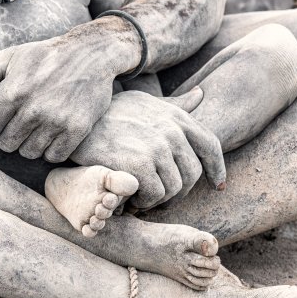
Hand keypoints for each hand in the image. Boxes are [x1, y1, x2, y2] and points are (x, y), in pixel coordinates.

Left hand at [0, 21, 139, 161]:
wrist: (92, 53)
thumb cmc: (46, 55)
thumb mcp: (11, 57)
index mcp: (12, 91)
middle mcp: (33, 108)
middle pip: (6, 145)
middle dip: (8, 138)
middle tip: (18, 125)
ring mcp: (57, 120)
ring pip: (30, 153)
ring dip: (30, 144)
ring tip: (36, 128)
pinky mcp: (77, 129)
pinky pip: (54, 156)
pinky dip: (51, 150)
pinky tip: (52, 135)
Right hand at [70, 90, 225, 209]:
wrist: (80, 124)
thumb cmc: (111, 114)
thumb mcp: (146, 102)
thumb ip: (175, 105)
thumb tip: (201, 95)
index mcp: (176, 116)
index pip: (211, 145)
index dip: (216, 168)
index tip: (216, 185)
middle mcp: (171, 130)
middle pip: (193, 174)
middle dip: (178, 192)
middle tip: (159, 197)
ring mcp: (157, 147)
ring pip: (174, 189)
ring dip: (158, 199)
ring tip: (141, 196)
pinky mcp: (139, 164)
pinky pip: (155, 196)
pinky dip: (143, 202)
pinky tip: (130, 197)